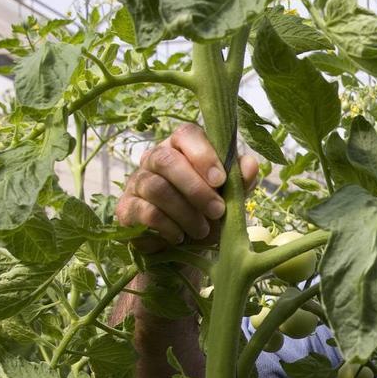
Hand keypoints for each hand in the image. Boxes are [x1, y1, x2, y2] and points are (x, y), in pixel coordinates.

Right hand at [116, 123, 259, 252]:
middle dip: (197, 189)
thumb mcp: (230, 196)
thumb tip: (250, 165)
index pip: (186, 134)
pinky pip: (146, 213)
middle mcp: (154, 159)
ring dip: (186, 213)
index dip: (203, 154)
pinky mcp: (126, 208)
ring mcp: (136, 182)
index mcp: (181, 147)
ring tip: (203, 230)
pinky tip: (181, 236)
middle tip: (218, 211)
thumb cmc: (208, 210)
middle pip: (166, 160)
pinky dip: (170, 227)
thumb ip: (240, 180)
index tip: (220, 180)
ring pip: (157, 188)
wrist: (185, 243)